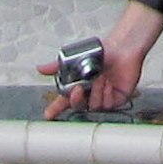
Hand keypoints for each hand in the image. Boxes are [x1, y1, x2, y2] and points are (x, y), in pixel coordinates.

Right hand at [39, 13, 160, 120]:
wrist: (122, 48)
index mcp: (78, 86)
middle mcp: (90, 94)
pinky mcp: (116, 99)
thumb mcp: (75, 59)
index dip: (56, 110)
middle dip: (76, 100)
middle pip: (78, 107)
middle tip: (78, 89)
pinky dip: (107, 93)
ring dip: (96, 91)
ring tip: (100, 77)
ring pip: (94, 106)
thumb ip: (57, 66)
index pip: (64, 102)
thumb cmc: (102, 53)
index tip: (48, 115)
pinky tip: (109, 83)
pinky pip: (108, 105)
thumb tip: (40, 69)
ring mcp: (103, 98)